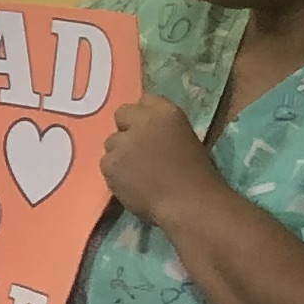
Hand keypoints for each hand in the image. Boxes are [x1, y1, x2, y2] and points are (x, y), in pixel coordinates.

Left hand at [101, 95, 219, 223]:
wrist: (188, 203)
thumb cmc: (197, 176)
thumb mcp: (185, 139)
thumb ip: (162, 130)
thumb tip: (146, 133)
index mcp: (167, 112)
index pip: (145, 100)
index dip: (144, 116)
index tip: (148, 129)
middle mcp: (141, 121)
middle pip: (121, 114)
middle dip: (127, 129)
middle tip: (137, 150)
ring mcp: (123, 142)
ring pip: (111, 142)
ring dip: (120, 153)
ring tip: (136, 173)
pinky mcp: (109, 164)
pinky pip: (107, 164)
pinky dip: (115, 173)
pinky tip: (130, 184)